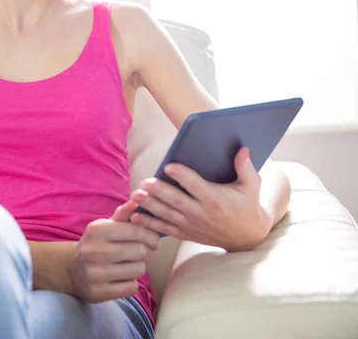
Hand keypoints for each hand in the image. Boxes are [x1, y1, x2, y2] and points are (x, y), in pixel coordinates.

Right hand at [68, 201, 160, 302]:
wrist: (72, 270)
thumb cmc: (96, 243)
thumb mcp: (106, 226)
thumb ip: (124, 213)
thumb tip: (138, 198)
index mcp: (97, 230)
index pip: (136, 230)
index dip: (151, 236)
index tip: (153, 241)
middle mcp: (94, 251)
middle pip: (140, 251)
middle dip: (143, 252)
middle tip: (136, 253)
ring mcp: (95, 273)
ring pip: (138, 270)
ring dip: (138, 268)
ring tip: (128, 265)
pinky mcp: (98, 293)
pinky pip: (131, 288)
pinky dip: (130, 284)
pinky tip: (121, 278)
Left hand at [129, 147, 272, 251]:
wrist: (247, 237)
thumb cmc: (247, 206)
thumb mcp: (251, 186)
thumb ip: (245, 167)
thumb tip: (242, 149)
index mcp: (215, 199)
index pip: (195, 185)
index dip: (182, 175)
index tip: (169, 166)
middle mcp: (201, 213)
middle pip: (176, 201)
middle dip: (159, 191)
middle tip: (145, 182)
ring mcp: (192, 225)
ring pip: (167, 215)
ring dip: (150, 205)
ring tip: (136, 195)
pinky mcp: (186, 233)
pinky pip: (165, 229)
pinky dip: (150, 224)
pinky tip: (136, 216)